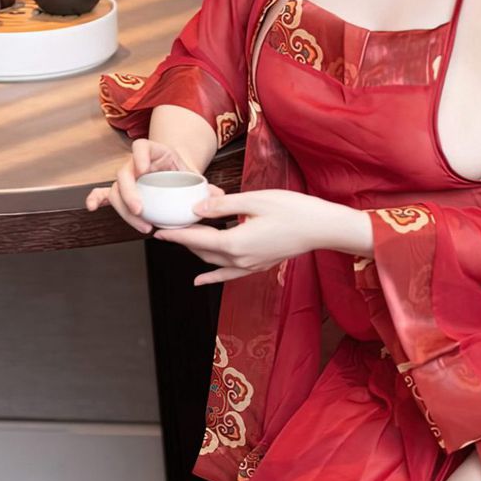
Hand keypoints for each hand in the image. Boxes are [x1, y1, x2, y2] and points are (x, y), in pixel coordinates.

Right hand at [84, 137, 196, 235]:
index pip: (142, 146)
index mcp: (155, 152)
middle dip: (130, 193)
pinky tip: (92, 208)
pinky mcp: (122, 191)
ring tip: (143, 225)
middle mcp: (136, 163)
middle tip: (141, 210)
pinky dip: (96, 199)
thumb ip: (205, 186)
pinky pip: (104, 193)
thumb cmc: (184, 173)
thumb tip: (218, 195)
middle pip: (124, 173)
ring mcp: (128, 178)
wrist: (177, 173)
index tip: (144, 169)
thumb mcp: (194, 175)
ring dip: (125, 209)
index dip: (140, 156)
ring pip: (116, 190)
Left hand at [153, 186, 335, 282]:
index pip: (197, 238)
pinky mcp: (258, 266)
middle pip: (201, 251)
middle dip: (182, 241)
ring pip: (213, 262)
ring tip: (180, 241)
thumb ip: (224, 205)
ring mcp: (249, 266)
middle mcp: (240, 260)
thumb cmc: (294, 210)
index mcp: (236, 242)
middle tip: (167, 228)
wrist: (322, 228)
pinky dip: (212, 276)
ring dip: (195, 251)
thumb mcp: (255, 200)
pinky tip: (200, 280)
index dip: (175, 234)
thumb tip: (198, 208)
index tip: (158, 230)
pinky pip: (228, 274)